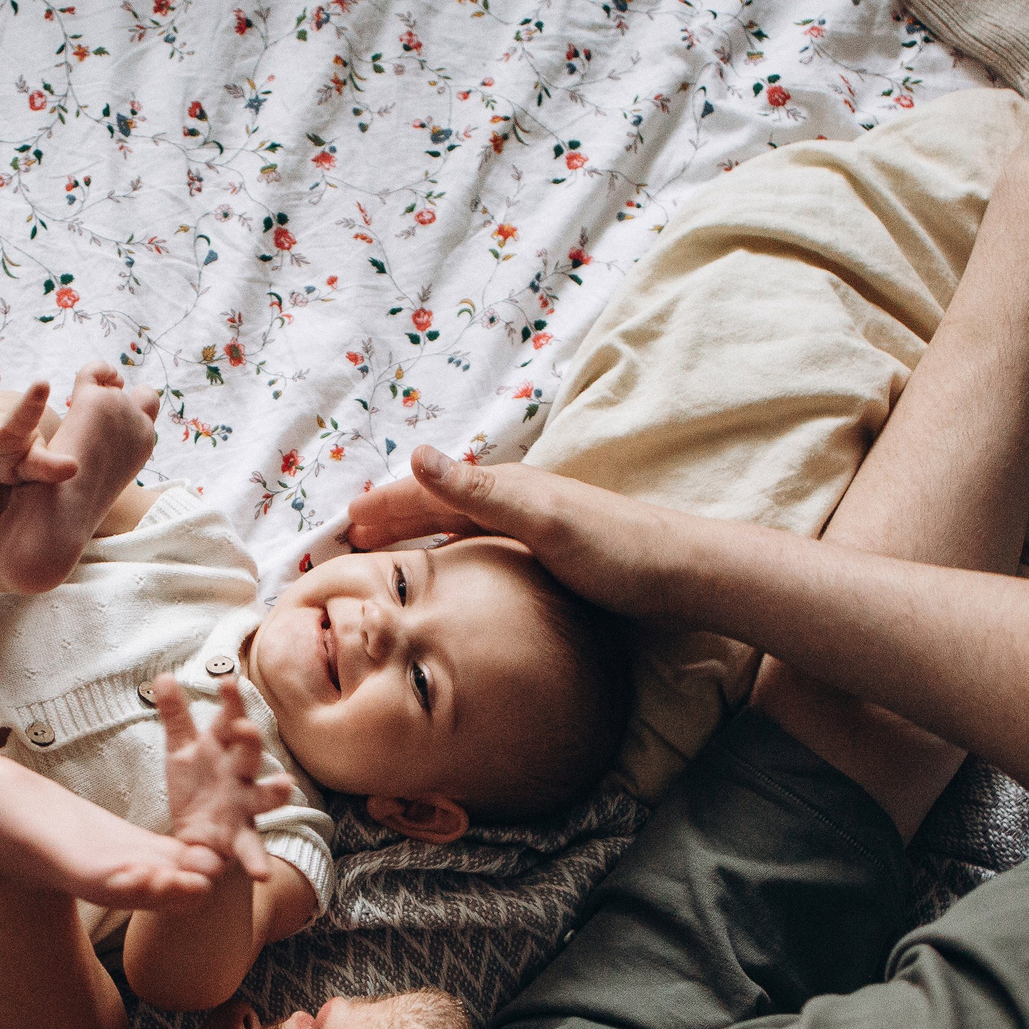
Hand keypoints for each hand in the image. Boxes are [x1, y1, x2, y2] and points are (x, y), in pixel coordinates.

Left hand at [153, 674, 291, 882]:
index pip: (229, 720)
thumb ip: (176, 715)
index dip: (230, 702)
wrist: (201, 835)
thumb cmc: (198, 784)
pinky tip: (261, 874)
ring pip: (263, 798)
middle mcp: (241, 776)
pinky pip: (251, 849)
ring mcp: (245, 808)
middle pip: (249, 755)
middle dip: (250, 742)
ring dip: (274, 792)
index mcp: (226, 751)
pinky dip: (257, 861)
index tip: (226, 681)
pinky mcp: (240, 839)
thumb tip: (163, 675)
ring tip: (285, 787)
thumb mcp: (182, 749)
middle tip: (246, 728)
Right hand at [351, 447, 711, 623]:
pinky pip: (480, 545)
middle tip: (349, 538)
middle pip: (437, 503)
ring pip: (457, 524)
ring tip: (386, 550)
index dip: (384, 504)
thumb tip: (416, 454)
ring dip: (418, 533)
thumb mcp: (543, 520)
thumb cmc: (618, 550)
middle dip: (393, 516)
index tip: (344, 522)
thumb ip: (479, 490)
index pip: (427, 489)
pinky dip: (452, 551)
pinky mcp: (548, 551)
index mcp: (506, 487)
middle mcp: (514, 499)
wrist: (684, 574)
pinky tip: (452, 571)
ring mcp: (532, 524)